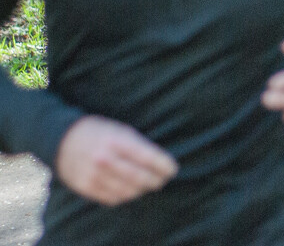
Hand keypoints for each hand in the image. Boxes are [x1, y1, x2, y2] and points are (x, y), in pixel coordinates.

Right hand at [55, 115, 177, 205]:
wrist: (64, 140)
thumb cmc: (102, 133)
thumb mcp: (122, 130)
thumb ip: (140, 147)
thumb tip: (161, 165)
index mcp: (116, 140)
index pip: (148, 157)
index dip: (164, 166)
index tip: (173, 170)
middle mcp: (104, 158)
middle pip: (139, 177)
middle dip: (156, 180)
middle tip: (163, 180)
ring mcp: (93, 174)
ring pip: (127, 191)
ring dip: (142, 190)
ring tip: (148, 185)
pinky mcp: (86, 187)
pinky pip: (113, 198)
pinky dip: (126, 196)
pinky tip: (131, 190)